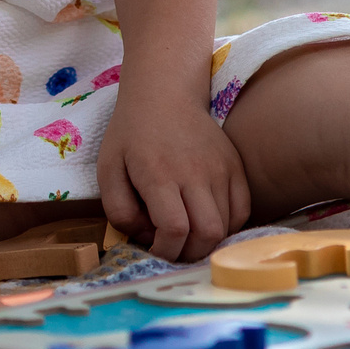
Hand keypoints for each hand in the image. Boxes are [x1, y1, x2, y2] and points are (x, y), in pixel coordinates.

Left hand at [97, 88, 252, 262]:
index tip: (155, 250)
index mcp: (160, 174)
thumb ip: (119, 210)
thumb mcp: (107, 170)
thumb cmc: (131, 134)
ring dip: (206, 242)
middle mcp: (195, 173)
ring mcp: (221, 169)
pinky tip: (207, 221)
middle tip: (174, 249)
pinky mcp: (235, 166)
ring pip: (226, 226)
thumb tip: (146, 236)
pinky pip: (242, 210)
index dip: (166, 251)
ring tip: (187, 235)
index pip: (175, 229)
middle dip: (189, 254)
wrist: (165, 94)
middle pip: (207, 233)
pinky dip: (227, 226)